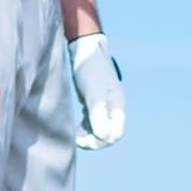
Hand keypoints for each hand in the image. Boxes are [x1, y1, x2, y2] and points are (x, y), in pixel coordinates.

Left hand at [70, 32, 124, 149]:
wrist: (84, 49)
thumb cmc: (89, 69)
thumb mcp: (93, 92)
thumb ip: (98, 114)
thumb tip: (104, 138)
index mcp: (117, 105)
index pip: (115, 133)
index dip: (100, 141)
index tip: (82, 138)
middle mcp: (113, 107)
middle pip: (109, 134)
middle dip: (94, 140)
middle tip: (76, 140)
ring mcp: (104, 105)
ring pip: (100, 130)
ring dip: (89, 136)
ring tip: (74, 135)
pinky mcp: (94, 102)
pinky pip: (93, 123)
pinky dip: (85, 129)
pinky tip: (74, 128)